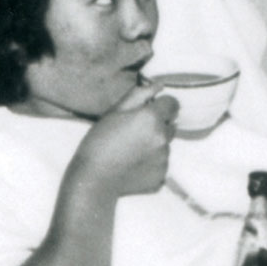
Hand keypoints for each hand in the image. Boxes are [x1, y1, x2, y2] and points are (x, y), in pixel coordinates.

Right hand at [72, 83, 179, 198]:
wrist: (93, 180)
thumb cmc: (98, 142)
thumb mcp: (114, 112)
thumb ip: (138, 95)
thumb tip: (159, 85)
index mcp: (152, 117)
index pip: (173, 103)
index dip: (161, 105)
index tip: (148, 111)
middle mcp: (163, 137)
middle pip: (171, 124)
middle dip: (158, 125)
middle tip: (135, 133)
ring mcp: (164, 157)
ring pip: (166, 144)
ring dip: (155, 144)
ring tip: (131, 151)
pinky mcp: (162, 174)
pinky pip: (162, 162)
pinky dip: (152, 162)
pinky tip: (133, 165)